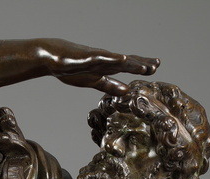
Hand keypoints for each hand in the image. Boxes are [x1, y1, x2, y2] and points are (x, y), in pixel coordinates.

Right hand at [41, 39, 159, 94]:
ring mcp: (96, 58)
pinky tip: (122, 59)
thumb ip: (109, 85)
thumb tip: (126, 90)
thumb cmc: (71, 69)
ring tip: (145, 66)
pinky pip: (101, 58)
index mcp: (106, 67)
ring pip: (117, 60)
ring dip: (132, 62)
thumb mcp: (93, 81)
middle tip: (157, 65)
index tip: (154, 69)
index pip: (127, 67)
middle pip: (127, 62)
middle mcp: (105, 60)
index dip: (140, 67)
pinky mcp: (87, 58)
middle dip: (142, 63)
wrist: (52, 59)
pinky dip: (113, 58)